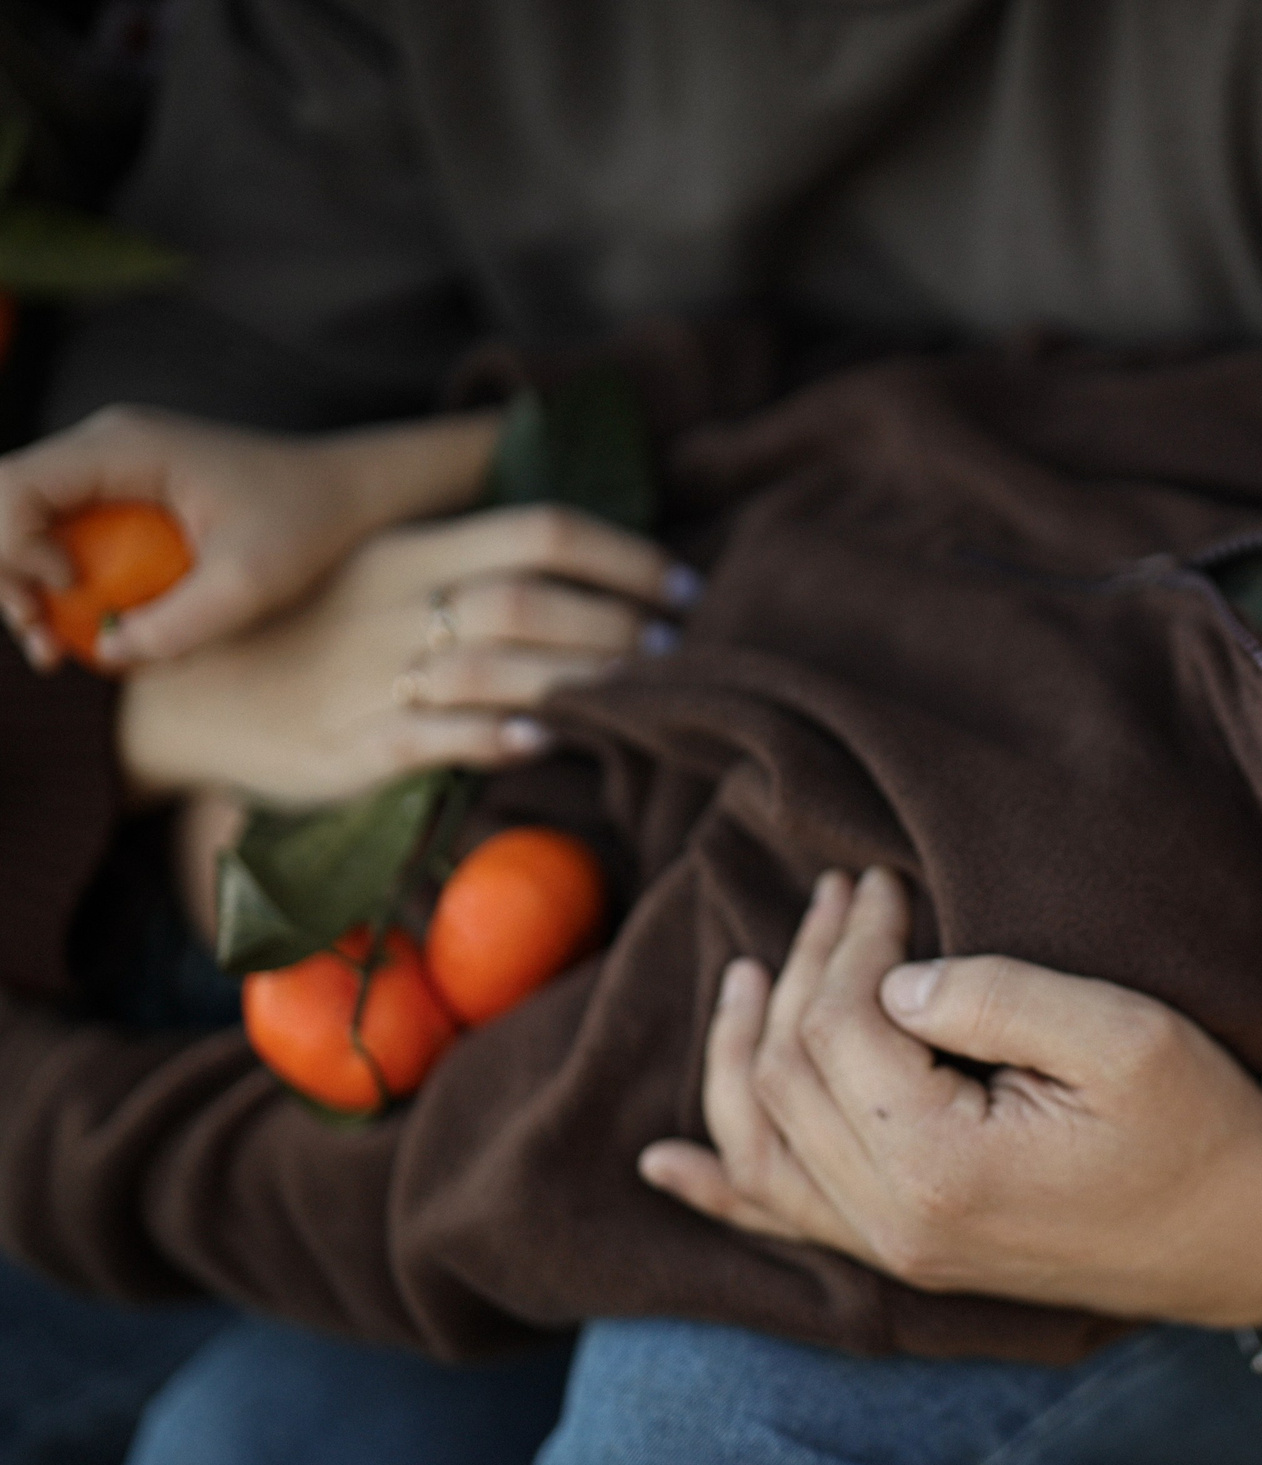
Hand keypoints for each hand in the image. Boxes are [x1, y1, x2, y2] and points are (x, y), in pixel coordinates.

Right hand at [0, 405, 502, 669]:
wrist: (350, 495)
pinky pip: (72, 545)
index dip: (11, 546)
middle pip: (8, 507)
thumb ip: (180, 622)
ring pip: (33, 530)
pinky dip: (74, 591)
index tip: (65, 593)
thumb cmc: (309, 524)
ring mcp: (112, 475)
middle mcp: (104, 450)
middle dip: (12, 578)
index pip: (13, 484)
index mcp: (123, 448)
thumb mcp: (253, 582)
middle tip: (47, 645)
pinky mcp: (126, 504)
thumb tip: (110, 654)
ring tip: (64, 651)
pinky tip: (104, 635)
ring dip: (37, 592)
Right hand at [119, 504, 691, 805]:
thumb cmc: (304, 636)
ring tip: (639, 693)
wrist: (182, 694)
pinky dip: (503, 736)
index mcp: (410, 553)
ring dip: (582, 680)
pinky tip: (550, 739)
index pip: (539, 530)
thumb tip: (579, 576)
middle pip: (533, 598)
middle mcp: (398, 603)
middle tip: (675, 651)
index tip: (683, 586)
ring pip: (500, 665)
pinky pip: (442, 737)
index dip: (624, 556)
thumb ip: (465, 572)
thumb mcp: (378, 579)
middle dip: (618, 623)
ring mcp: (376, 673)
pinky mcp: (356, 742)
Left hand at [642, 868, 1261, 1327]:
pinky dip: (719, 1187)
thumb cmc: (1200, 1126)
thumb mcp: (1122, 1037)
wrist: (1249, 1231)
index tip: (881, 879)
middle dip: (801, 971)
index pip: (838, 1030)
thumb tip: (894, 979)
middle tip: (837, 894)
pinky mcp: (909, 1254)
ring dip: (739, 1053)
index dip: (847, 943)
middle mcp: (894, 1223)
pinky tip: (665, 1162)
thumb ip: (997, 996)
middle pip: (786, 1078)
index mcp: (939, 1167)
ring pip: (762, 1144)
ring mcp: (894, 1249)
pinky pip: (784, 1223)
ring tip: (747, 974)